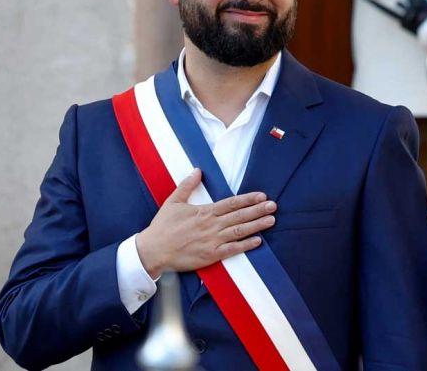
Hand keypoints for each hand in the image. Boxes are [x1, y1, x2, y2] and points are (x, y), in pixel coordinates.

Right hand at [136, 169, 276, 277]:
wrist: (153, 250)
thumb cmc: (162, 227)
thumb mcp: (173, 202)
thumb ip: (187, 186)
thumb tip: (197, 170)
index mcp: (204, 212)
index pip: (231, 203)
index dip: (248, 199)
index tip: (262, 195)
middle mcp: (211, 225)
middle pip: (240, 216)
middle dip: (258, 210)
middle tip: (273, 206)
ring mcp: (212, 240)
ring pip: (239, 231)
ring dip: (257, 225)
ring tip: (271, 220)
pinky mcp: (211, 255)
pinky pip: (232, 250)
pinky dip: (246, 245)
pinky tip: (258, 241)